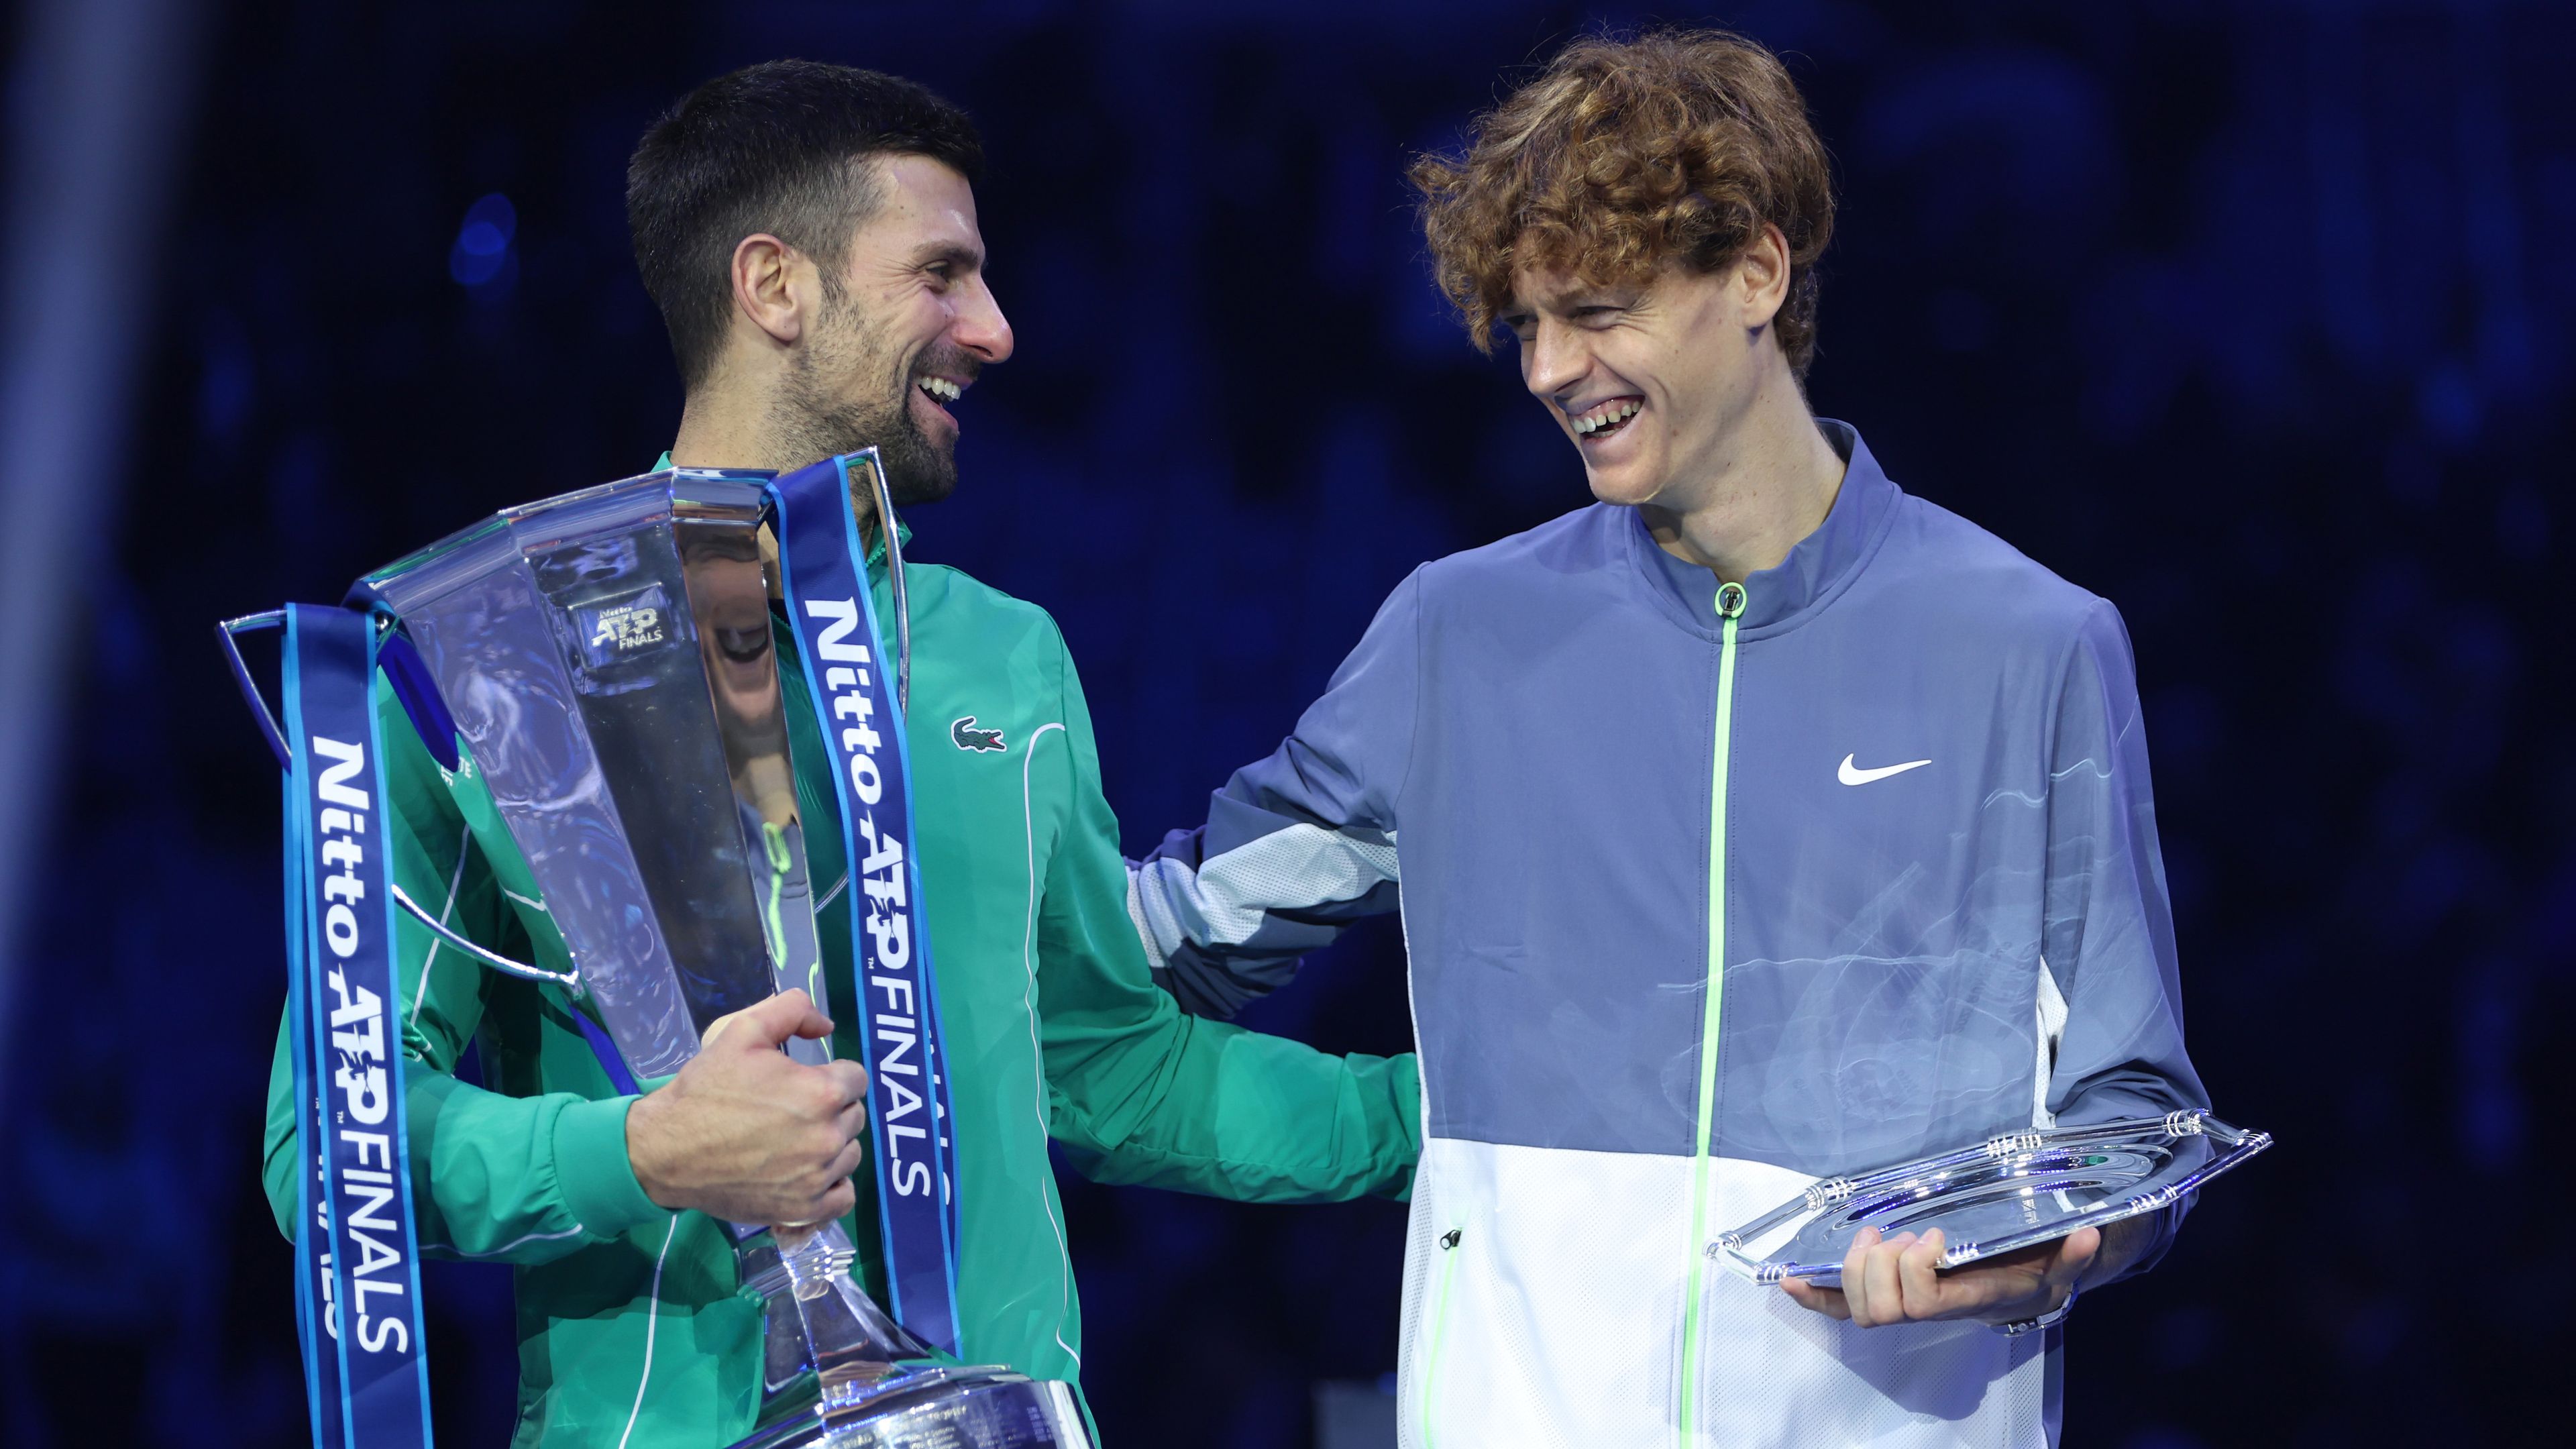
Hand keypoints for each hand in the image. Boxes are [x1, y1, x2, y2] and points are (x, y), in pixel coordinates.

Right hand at [624, 989, 870, 1226]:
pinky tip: (810, 1173)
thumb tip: (827, 1026)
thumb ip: (792, 1010)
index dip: (832, 1075)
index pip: (856, 1079)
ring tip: (796, 1140)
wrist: (667, 1149)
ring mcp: (817, 1178)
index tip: (806, 1082)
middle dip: (832, 1108)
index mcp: (821, 1092)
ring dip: (832, 1145)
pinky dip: (832, 1185)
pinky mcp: (803, 1210)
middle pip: (854, 1116)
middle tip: (794, 1110)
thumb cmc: (706, 1089)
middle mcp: (828, 1137)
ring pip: (850, 1154)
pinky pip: (844, 1197)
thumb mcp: (743, 1030)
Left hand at [1781, 1225, 2095, 1328]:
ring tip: (1875, 1234)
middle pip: (1881, 1308)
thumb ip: (2072, 1255)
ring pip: (1860, 1307)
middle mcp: (1930, 1308)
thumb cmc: (2035, 1271)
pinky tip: (1789, 1281)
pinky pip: (1844, 1306)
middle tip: (1897, 1233)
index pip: (1924, 1302)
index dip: (1913, 1271)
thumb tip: (2089, 1235)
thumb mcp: (2058, 1264)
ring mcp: (1905, 1303)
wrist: (2023, 1285)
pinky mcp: (1888, 1294)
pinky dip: (1814, 1295)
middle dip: (1878, 1265)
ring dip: (1855, 1266)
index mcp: (1965, 1299)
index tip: (1934, 1236)